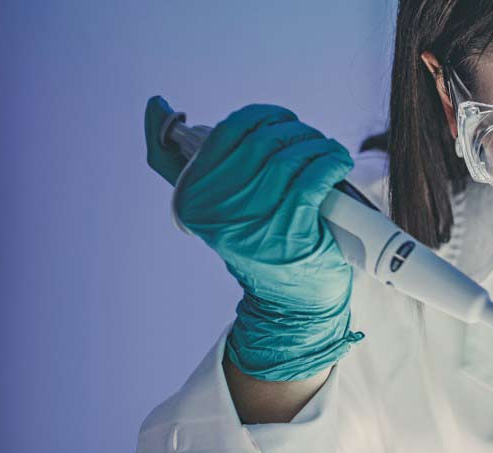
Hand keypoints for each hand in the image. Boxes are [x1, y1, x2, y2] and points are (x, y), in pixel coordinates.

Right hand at [142, 96, 360, 381]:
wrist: (288, 306)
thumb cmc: (257, 245)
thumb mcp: (213, 208)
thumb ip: (179, 162)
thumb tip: (156, 105)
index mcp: (191, 195)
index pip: (228, 130)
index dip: (264, 117)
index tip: (283, 122)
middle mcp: (215, 207)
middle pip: (263, 140)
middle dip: (296, 131)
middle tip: (311, 141)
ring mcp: (251, 218)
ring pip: (290, 155)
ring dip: (317, 145)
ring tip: (327, 153)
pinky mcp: (288, 228)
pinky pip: (314, 174)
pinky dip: (331, 161)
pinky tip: (337, 164)